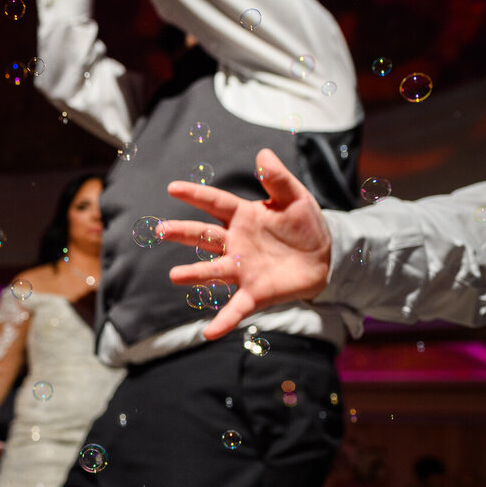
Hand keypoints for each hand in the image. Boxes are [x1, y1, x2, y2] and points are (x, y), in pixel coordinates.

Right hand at [160, 148, 332, 340]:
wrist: (325, 258)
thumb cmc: (306, 225)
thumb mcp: (296, 198)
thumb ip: (278, 179)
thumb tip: (262, 153)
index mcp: (244, 217)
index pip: (215, 203)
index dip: (195, 195)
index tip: (172, 188)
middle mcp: (236, 244)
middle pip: (204, 236)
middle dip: (183, 233)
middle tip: (160, 230)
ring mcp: (242, 269)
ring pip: (212, 271)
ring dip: (195, 275)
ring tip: (175, 276)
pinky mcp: (254, 293)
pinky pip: (235, 308)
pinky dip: (222, 321)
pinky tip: (209, 333)